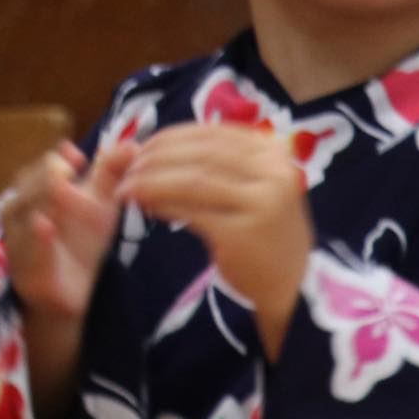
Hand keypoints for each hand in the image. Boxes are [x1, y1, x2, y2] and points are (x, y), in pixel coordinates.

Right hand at [2, 139, 135, 328]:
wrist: (71, 292)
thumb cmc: (80, 241)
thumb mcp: (99, 205)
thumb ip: (111, 174)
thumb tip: (131, 144)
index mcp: (34, 189)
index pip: (41, 165)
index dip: (58, 158)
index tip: (79, 158)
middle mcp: (19, 209)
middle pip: (29, 183)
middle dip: (50, 176)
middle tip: (72, 173)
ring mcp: (17, 236)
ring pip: (22, 210)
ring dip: (42, 200)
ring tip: (63, 191)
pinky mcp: (22, 265)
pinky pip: (25, 246)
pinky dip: (35, 236)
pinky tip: (47, 226)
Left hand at [125, 123, 313, 348]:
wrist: (292, 285)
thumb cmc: (263, 230)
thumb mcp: (250, 186)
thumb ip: (215, 163)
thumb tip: (153, 146)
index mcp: (273, 152)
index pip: (211, 133)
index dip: (169, 137)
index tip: (140, 145)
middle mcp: (273, 172)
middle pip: (199, 155)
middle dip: (155, 158)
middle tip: (126, 168)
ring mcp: (262, 202)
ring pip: (192, 181)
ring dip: (151, 181)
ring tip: (127, 187)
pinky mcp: (243, 233)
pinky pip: (191, 212)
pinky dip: (163, 205)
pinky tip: (146, 207)